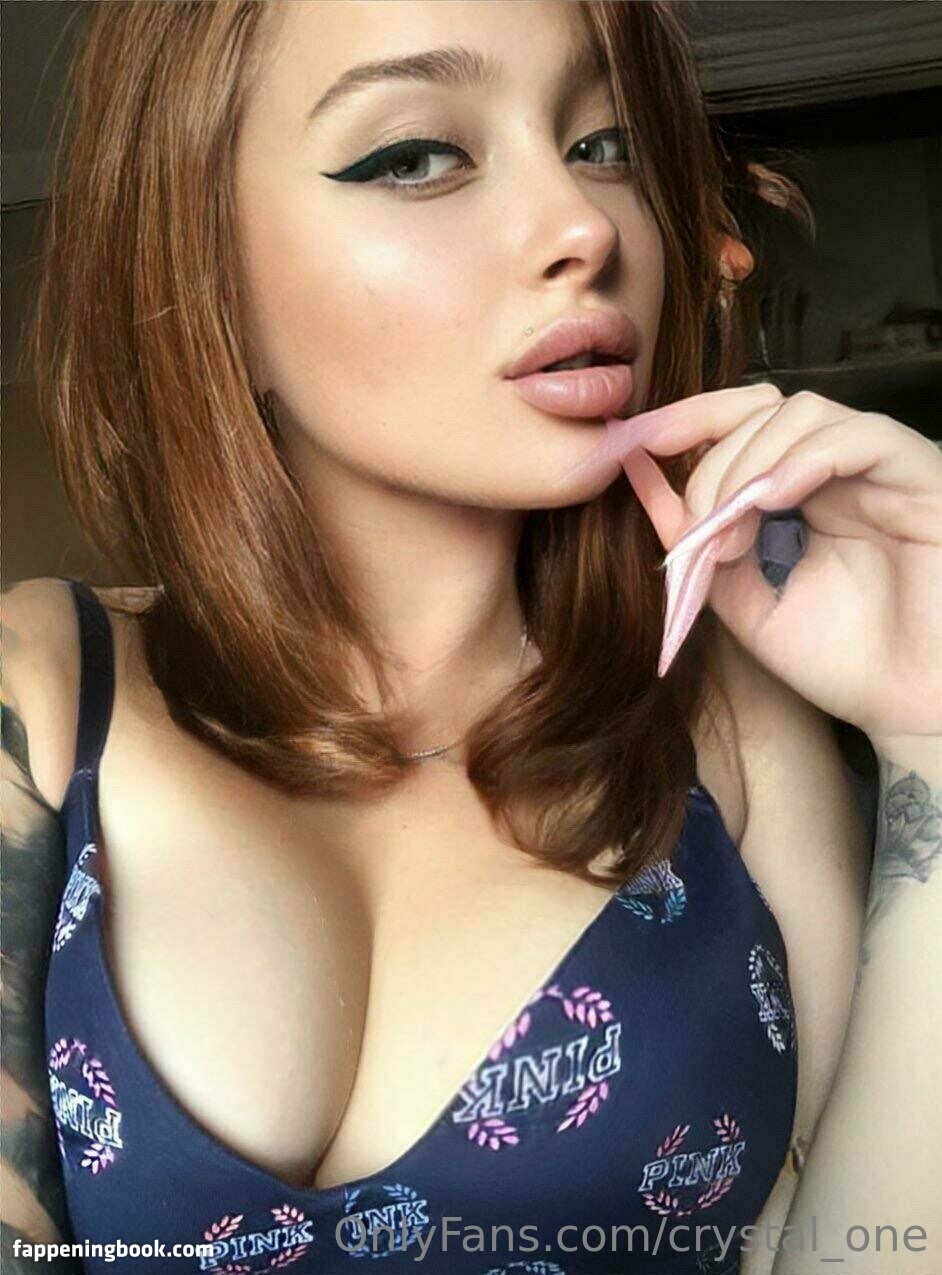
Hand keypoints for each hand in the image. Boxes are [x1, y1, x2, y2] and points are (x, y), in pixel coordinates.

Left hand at [595, 383, 941, 739]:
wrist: (904, 713)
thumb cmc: (836, 661)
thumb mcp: (740, 596)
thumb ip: (692, 537)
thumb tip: (638, 473)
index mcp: (799, 492)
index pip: (740, 422)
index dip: (685, 421)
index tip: (632, 441)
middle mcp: (840, 470)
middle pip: (764, 407)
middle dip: (712, 452)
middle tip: (699, 522)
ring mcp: (881, 471)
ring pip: (805, 413)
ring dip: (751, 462)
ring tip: (735, 528)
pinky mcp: (923, 478)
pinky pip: (864, 437)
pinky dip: (809, 457)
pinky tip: (778, 498)